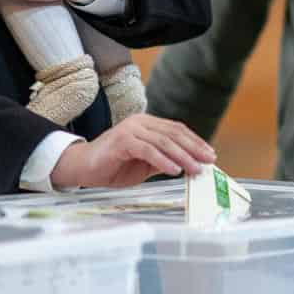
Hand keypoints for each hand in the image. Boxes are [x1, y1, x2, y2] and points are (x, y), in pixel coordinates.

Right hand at [49, 115, 214, 188]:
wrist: (83, 168)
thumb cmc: (114, 166)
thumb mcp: (144, 164)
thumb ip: (164, 160)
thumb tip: (189, 166)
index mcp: (147, 124)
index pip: (177, 130)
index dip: (195, 142)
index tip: (210, 155)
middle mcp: (140, 122)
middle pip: (174, 134)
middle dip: (194, 149)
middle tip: (209, 162)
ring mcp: (131, 129)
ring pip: (163, 141)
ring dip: (183, 157)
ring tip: (195, 169)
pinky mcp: (122, 141)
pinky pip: (148, 150)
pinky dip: (163, 161)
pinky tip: (175, 170)